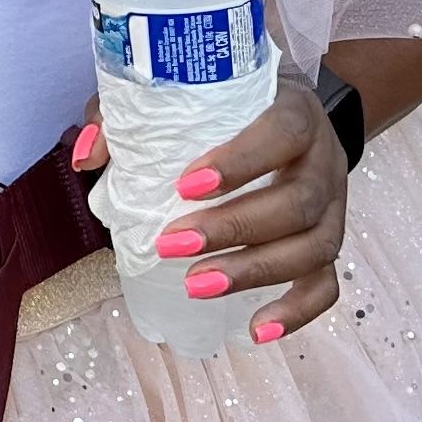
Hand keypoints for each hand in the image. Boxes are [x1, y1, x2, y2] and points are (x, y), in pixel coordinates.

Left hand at [76, 70, 350, 343]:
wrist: (291, 112)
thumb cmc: (229, 104)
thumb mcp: (184, 90)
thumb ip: (131, 113)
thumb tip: (87, 157)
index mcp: (295, 112)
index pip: (282, 133)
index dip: (240, 162)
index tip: (185, 186)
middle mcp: (324, 160)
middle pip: (297, 203)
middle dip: (233, 228)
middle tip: (172, 245)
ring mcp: (334, 207)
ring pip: (314, 248)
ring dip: (255, 272)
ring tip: (196, 286)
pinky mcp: (328, 243)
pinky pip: (324, 285)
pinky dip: (295, 312)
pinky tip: (255, 330)